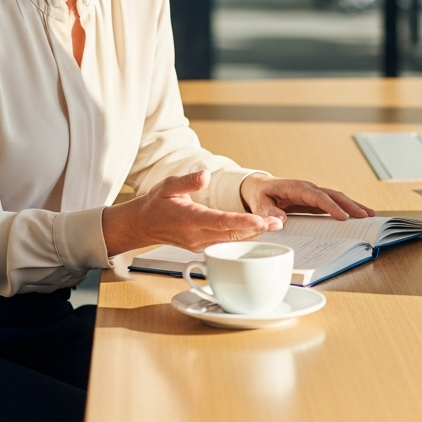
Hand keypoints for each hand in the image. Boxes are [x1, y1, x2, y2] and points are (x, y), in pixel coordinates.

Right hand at [102, 170, 283, 256]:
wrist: (143, 224)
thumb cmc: (156, 203)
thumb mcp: (168, 185)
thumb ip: (188, 181)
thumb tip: (205, 175)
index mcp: (189, 219)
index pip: (220, 222)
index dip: (242, 222)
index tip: (261, 221)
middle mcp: (196, 236)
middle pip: (231, 235)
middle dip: (256, 229)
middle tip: (278, 222)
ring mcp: (199, 244)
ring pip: (230, 242)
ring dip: (252, 234)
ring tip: (274, 225)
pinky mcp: (202, 247)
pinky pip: (225, 244)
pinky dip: (242, 237)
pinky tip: (257, 230)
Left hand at [239, 175, 374, 223]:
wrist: (259, 187)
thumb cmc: (259, 195)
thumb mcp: (259, 204)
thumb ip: (268, 213)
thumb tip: (280, 222)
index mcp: (296, 188)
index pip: (317, 196)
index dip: (331, 206)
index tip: (343, 217)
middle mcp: (309, 188)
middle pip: (333, 195)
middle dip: (350, 205)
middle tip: (365, 215)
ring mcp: (314, 193)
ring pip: (337, 197)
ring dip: (353, 205)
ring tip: (370, 215)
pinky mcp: (315, 200)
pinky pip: (333, 203)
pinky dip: (347, 208)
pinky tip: (358, 215)